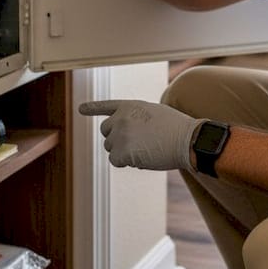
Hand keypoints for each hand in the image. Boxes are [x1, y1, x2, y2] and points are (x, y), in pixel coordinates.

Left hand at [80, 100, 200, 171]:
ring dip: (124, 152)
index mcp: (129, 105)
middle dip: (117, 140)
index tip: (81, 109)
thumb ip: (135, 119)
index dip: (93, 108)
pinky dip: (127, 163)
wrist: (187, 139)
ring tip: (146, 148)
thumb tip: (123, 137)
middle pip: (106, 133)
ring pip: (111, 148)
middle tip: (139, 143)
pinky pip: (116, 161)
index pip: (106, 106)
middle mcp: (121, 117)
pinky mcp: (122, 151)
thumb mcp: (153, 113)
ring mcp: (120, 134)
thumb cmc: (176, 129)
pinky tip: (143, 157)